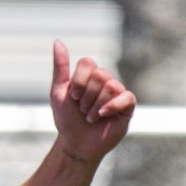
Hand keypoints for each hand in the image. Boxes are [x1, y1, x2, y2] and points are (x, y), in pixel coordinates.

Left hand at [49, 39, 134, 164]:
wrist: (76, 145)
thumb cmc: (67, 120)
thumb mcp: (58, 92)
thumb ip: (60, 67)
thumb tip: (57, 41)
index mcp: (90, 75)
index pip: (88, 63)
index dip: (78, 81)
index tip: (73, 97)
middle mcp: (106, 80)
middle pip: (100, 74)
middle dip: (86, 96)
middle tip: (82, 109)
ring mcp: (118, 92)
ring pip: (111, 85)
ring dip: (95, 105)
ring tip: (91, 116)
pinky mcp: (128, 105)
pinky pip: (126, 96)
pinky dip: (111, 106)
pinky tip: (102, 115)